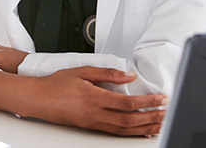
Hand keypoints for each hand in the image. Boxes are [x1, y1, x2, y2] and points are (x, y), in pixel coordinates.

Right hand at [34, 66, 166, 135]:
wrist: (39, 98)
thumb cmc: (57, 84)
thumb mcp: (82, 71)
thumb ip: (107, 73)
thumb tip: (127, 75)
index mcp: (94, 98)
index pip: (127, 103)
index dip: (147, 102)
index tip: (160, 99)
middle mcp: (95, 114)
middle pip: (129, 120)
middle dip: (151, 118)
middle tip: (166, 113)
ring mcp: (93, 123)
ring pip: (124, 130)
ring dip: (144, 128)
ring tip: (160, 124)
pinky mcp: (90, 127)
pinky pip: (115, 132)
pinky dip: (131, 132)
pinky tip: (140, 130)